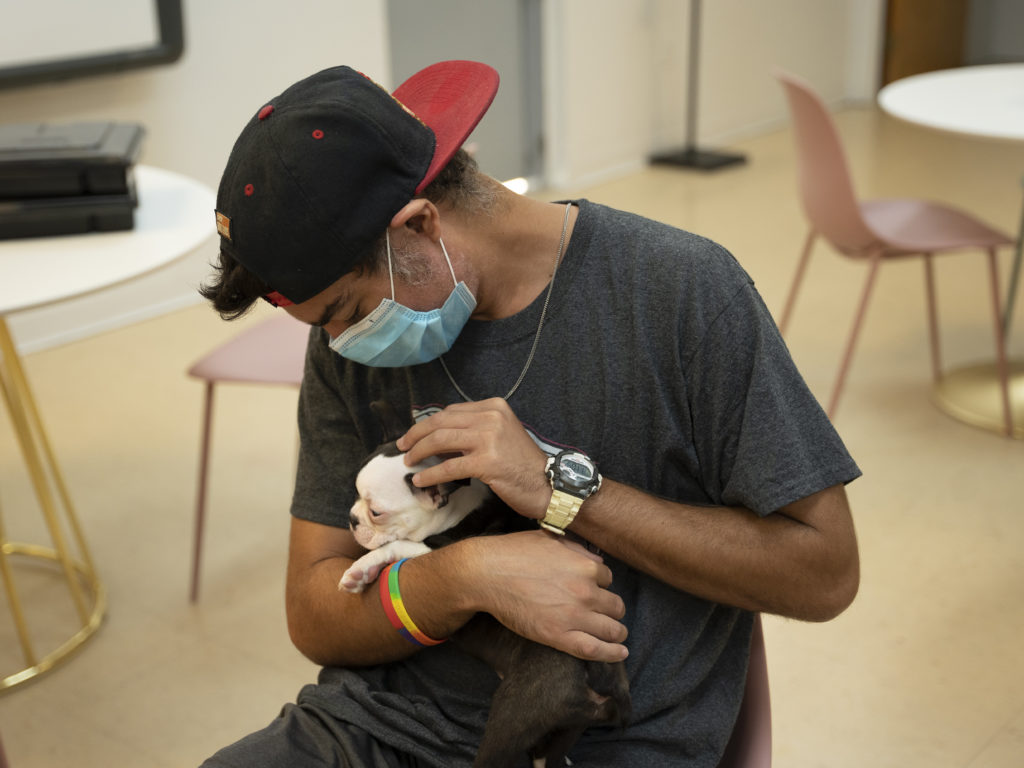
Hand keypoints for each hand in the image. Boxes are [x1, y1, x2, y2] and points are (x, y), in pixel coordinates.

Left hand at [396, 399, 550, 518]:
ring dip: (418, 452)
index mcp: (494, 406)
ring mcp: (489, 438)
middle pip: (441, 422)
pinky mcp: (486, 462)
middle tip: (402, 447)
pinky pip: (448, 467)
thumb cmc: (522, 464)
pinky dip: (430, 474)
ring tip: (408, 463)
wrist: (547, 484)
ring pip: (440, 441)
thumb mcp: (500, 435)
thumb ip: (473, 430)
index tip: (413, 435)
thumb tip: (436, 440)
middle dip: (416, 435)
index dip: (427, 424)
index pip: (450, 411)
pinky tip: (420, 480)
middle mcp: (491, 417)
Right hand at [460, 530, 628, 662]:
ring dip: (617, 631)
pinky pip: (594, 649)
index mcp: (585, 566)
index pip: (608, 578)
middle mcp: (585, 591)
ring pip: (611, 628)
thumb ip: (576, 549)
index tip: (594, 589)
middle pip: (615, 605)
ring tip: (616, 634)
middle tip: (605, 613)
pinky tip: (621, 653)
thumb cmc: (514, 552)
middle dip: (612, 609)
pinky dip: (612, 653)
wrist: (487, 573)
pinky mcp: (558, 636)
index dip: (601, 584)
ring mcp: (574, 616)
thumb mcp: (550, 539)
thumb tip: (594, 559)